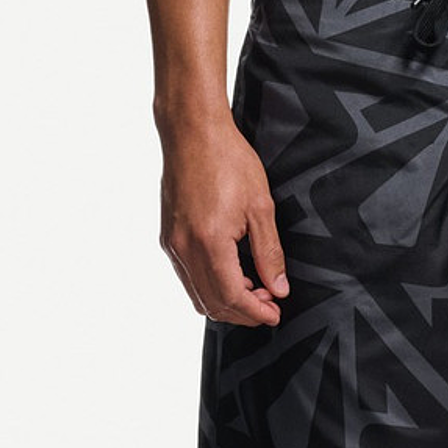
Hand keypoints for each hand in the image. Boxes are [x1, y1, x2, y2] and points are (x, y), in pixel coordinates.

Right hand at [159, 111, 291, 326]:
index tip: (275, 314)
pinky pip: (187, 275)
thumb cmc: (228, 160)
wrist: (192, 132)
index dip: (256, 312)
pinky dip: (209, 285)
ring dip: (225, 301)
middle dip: (242, 312)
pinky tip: (231, 272)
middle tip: (269, 304)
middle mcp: (184, 249)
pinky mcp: (168, 236)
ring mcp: (172, 244)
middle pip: (212, 303)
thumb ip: (269, 252)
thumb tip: (278, 288)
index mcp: (209, 242)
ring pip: (196, 293)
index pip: (232, 297)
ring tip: (254, 290)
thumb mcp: (260, 206)